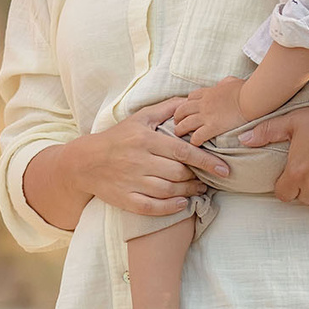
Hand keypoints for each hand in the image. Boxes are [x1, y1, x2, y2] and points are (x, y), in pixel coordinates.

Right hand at [77, 100, 233, 217]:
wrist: (84, 162)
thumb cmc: (117, 138)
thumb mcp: (139, 118)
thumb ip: (166, 109)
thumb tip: (190, 101)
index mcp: (145, 139)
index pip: (182, 151)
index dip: (205, 161)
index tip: (224, 169)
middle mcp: (138, 161)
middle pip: (178, 173)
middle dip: (197, 178)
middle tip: (207, 179)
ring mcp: (131, 181)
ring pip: (168, 190)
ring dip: (188, 192)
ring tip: (198, 190)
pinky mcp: (125, 199)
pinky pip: (152, 207)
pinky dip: (170, 207)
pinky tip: (181, 203)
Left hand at [164, 78, 247, 146]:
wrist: (251, 99)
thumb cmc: (246, 90)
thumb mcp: (233, 82)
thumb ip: (226, 83)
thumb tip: (224, 84)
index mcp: (209, 92)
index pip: (192, 97)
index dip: (187, 103)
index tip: (188, 110)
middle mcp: (204, 103)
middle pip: (183, 109)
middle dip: (178, 116)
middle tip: (177, 122)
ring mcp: (207, 115)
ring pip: (185, 123)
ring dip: (180, 129)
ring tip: (179, 134)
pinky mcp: (213, 127)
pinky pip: (197, 136)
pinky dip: (194, 140)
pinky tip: (194, 144)